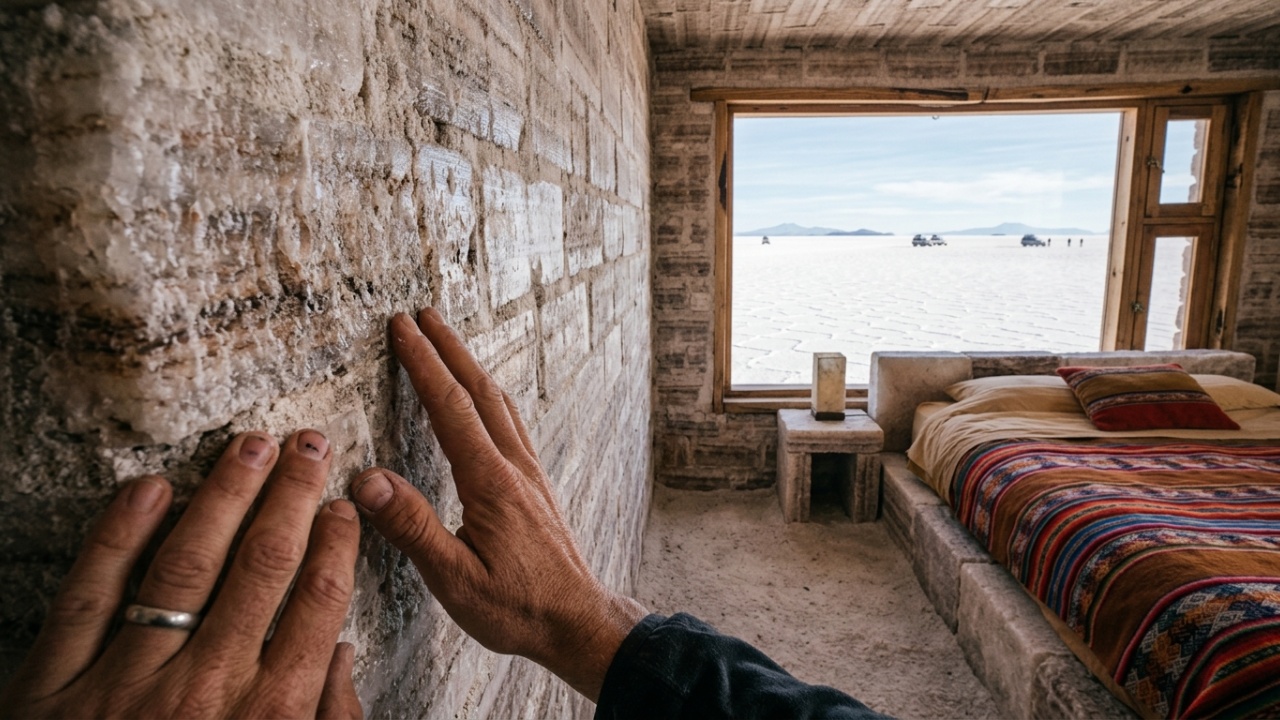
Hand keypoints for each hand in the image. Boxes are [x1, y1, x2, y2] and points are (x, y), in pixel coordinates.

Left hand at [1, 431, 362, 718]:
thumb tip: (341, 656)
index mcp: (268, 718)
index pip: (316, 604)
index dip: (335, 544)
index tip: (342, 506)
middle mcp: (206, 690)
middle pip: (263, 568)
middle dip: (292, 497)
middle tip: (308, 446)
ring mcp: (126, 684)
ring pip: (185, 565)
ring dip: (223, 496)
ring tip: (249, 447)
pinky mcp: (52, 688)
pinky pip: (88, 596)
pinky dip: (117, 537)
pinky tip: (149, 489)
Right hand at [350, 309, 646, 700]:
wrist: (578, 622)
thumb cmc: (518, 608)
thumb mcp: (454, 579)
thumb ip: (412, 527)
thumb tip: (368, 479)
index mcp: (491, 483)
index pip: (450, 408)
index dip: (424, 364)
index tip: (402, 327)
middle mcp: (514, 468)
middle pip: (480, 392)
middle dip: (449, 349)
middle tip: (423, 315)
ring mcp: (529, 474)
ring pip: (500, 404)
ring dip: (472, 367)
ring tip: (450, 343)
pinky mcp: (535, 487)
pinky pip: (511, 423)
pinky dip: (490, 396)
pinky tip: (486, 402)